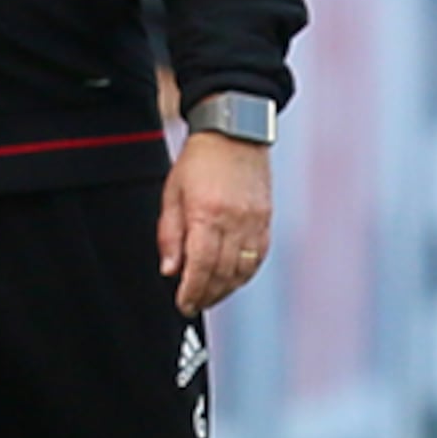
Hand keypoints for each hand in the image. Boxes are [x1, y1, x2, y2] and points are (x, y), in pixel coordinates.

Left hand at [157, 126, 273, 314]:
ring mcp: (254, 222)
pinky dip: (244, 274)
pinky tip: (232, 279)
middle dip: (207, 295)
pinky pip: (258, 258)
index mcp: (207, 213)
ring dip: (226, 289)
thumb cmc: (200, 160)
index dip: (192, 291)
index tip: (183, 304)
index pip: (201, 266)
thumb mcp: (172, 194)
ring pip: (243, 271)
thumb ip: (170, 235)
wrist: (235, 133)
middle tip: (193, 304)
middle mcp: (235, 221)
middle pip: (223, 274)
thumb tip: (171, 270)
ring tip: (210, 295)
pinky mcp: (266, 221)